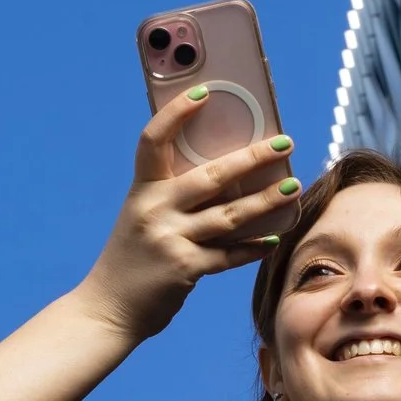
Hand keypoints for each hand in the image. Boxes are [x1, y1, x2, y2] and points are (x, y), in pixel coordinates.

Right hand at [71, 94, 301, 340]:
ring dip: (266, 200)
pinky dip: (253, 247)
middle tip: (285, 144)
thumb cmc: (131, 259)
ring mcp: (170, 239)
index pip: (154, 140)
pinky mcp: (184, 269)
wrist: (107, 309)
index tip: (204, 92)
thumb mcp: (142, 218)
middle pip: (210, 176)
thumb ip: (172, 198)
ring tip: (293, 187)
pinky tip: (274, 237)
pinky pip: (229, 255)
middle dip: (252, 158)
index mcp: (142, 190)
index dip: (177, 113)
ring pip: (229, 215)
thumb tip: (225, 176)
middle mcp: (154, 210)